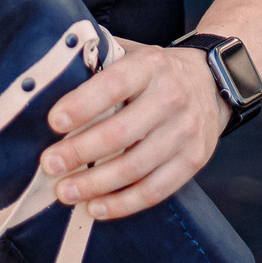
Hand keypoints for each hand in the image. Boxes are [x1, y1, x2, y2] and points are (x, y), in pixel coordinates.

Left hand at [40, 39, 226, 220]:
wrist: (212, 81)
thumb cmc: (155, 72)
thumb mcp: (133, 54)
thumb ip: (99, 63)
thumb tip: (50, 79)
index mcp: (151, 66)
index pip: (113, 85)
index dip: (82, 105)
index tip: (53, 123)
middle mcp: (172, 97)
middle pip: (120, 133)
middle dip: (79, 152)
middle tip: (49, 164)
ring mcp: (186, 131)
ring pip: (135, 167)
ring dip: (95, 184)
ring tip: (65, 192)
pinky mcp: (194, 160)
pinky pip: (155, 190)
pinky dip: (123, 204)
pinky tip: (96, 208)